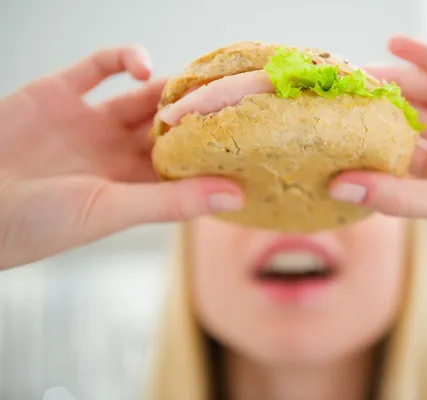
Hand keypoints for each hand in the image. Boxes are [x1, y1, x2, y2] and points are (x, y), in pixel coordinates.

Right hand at [0, 46, 242, 269]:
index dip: (212, 151)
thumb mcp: (112, 211)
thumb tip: (235, 197)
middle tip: (228, 97)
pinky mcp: (59, 93)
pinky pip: (98, 67)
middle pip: (166, 127)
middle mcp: (115, 153)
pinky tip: (144, 65)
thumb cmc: (39, 223)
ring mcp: (88, 122)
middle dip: (194, 113)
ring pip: (140, 96)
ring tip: (195, 80)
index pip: (183, 164)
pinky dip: (124, 59)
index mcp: (131, 184)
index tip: (247, 136)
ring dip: (168, 87)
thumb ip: (171, 202)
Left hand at [330, 35, 426, 296]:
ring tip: (362, 69)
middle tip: (338, 89)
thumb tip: (337, 188)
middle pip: (410, 119)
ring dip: (398, 79)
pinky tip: (398, 46)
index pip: (396, 154)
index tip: (329, 127)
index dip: (364, 140)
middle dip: (377, 104)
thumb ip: (399, 196)